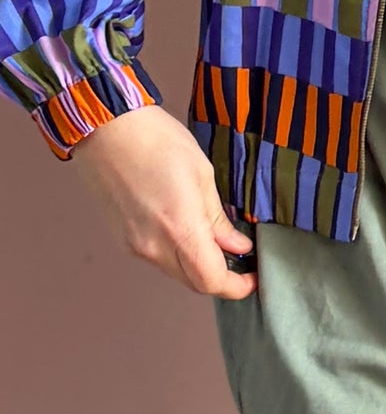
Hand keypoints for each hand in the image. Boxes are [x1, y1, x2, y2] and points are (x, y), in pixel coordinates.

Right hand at [71, 105, 258, 298]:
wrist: (104, 127)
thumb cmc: (155, 140)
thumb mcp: (203, 175)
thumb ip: (219, 219)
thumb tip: (237, 245)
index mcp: (179, 230)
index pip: (212, 281)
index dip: (238, 286)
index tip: (253, 276)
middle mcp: (153, 246)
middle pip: (194, 282)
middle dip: (220, 277)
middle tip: (240, 258)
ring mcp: (134, 244)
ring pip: (175, 272)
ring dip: (198, 265)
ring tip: (215, 239)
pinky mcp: (122, 238)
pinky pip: (157, 258)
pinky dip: (177, 253)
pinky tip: (186, 230)